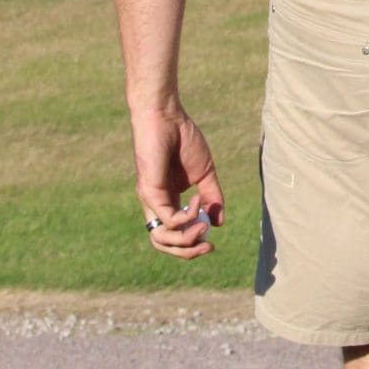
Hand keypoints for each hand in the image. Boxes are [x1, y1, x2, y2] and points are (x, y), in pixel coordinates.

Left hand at [133, 107, 224, 258]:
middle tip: (209, 246)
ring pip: (161, 239)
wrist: (167, 116)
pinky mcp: (150, 192)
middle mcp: (156, 204)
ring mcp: (151, 200)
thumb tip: (219, 223)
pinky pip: (168, 219)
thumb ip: (212, 197)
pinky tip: (198, 200)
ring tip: (203, 226)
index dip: (192, 243)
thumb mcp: (205, 173)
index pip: (173, 235)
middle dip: (188, 252)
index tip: (212, 239)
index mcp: (168, 201)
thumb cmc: (183, 139)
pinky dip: (188, 216)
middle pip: (164, 244)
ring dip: (186, 240)